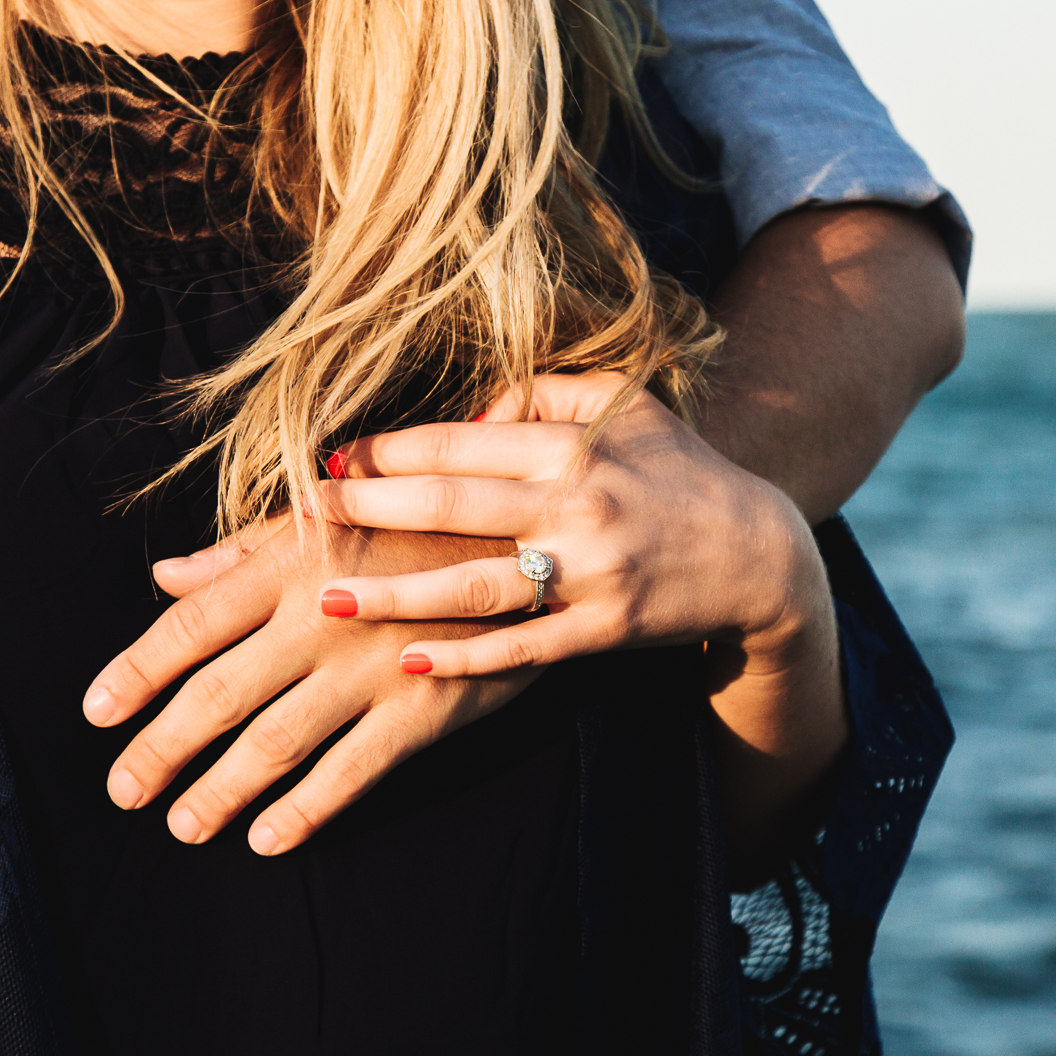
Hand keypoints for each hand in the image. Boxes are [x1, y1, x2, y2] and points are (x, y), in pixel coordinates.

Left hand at [81, 518, 532, 854]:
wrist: (533, 543)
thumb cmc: (418, 526)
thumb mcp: (330, 516)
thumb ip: (244, 550)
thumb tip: (165, 576)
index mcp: (290, 564)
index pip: (191, 625)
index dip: (136, 671)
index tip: (96, 713)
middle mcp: (323, 616)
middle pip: (218, 694)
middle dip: (162, 749)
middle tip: (125, 790)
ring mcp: (373, 666)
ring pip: (275, 742)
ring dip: (220, 791)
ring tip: (183, 825)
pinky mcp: (423, 708)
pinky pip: (351, 772)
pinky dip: (305, 811)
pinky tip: (266, 840)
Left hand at [313, 372, 850, 842]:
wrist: (759, 556)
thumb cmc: (676, 472)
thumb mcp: (623, 407)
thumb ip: (540, 394)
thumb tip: (467, 413)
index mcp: (573, 445)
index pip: (458, 445)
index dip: (386, 451)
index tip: (326, 458)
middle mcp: (578, 504)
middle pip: (451, 507)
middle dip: (366, 509)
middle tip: (296, 514)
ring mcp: (590, 573)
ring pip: (475, 586)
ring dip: (395, 593)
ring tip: (327, 597)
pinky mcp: (604, 630)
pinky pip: (522, 647)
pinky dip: (465, 658)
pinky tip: (407, 662)